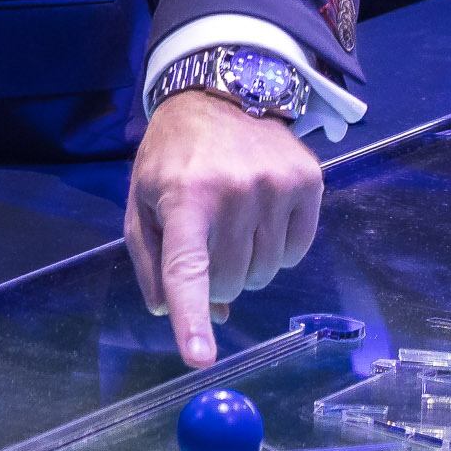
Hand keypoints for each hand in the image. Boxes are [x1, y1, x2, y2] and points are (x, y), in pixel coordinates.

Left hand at [127, 91, 324, 367]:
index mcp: (183, 197)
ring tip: (232, 223)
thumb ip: (152, 263)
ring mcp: (276, 187)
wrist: (221, 93)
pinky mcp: (308, 184)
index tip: (199, 358)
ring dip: (245, 265)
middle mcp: (234, 192)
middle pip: (228, 283)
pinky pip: (295, 254)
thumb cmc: (173, 157)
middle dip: (213, 278)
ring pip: (263, 275)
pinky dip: (276, 251)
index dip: (192, 318)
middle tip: (205, 240)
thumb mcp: (142, 202)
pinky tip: (261, 218)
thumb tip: (173, 315)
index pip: (186, 270)